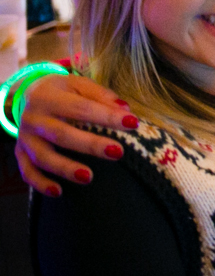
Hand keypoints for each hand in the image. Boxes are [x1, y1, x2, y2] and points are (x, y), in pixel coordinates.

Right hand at [15, 74, 134, 196]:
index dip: (107, 116)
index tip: (133, 124)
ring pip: (43, 157)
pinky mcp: (20, 153)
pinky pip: (28, 171)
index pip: (81, 108)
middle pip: (62, 134)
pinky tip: (58, 192)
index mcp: (49, 97)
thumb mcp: (78, 84)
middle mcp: (33, 118)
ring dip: (66, 168)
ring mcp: (25, 138)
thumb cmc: (62, 91)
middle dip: (90, 145)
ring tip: (89, 177)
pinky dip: (40, 183)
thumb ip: (100, 95)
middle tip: (118, 153)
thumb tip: (125, 109)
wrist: (25, 95)